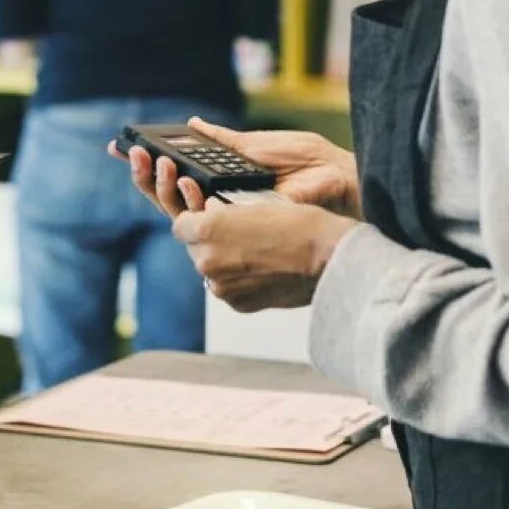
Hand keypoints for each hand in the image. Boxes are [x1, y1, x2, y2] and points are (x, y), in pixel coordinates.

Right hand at [111, 117, 360, 218]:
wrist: (340, 180)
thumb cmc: (309, 162)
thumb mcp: (258, 144)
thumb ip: (223, 140)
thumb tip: (194, 124)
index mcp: (223, 180)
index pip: (177, 177)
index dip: (150, 166)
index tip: (126, 147)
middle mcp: (221, 203)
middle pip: (170, 197)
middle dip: (147, 175)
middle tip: (135, 152)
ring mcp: (229, 220)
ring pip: (179, 214)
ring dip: (163, 189)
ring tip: (159, 164)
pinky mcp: (242, 231)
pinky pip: (207, 226)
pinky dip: (191, 205)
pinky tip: (186, 186)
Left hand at [174, 201, 357, 311]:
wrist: (327, 258)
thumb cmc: (297, 224)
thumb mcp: (254, 204)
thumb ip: (222, 215)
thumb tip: (208, 217)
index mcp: (207, 229)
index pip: (181, 224)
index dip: (195, 220)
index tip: (209, 218)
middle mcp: (207, 260)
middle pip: (195, 249)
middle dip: (210, 242)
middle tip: (238, 235)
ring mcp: (222, 286)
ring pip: (211, 270)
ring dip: (223, 262)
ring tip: (255, 253)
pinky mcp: (238, 304)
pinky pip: (228, 289)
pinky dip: (238, 281)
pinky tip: (262, 270)